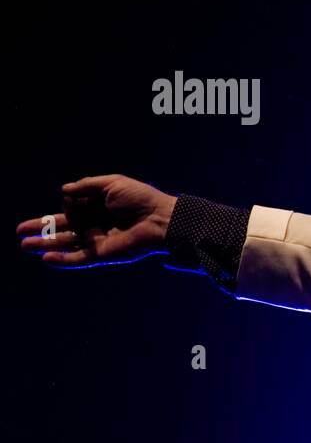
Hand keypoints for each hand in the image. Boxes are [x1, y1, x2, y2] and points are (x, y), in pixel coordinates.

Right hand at [16, 175, 177, 267]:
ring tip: (24, 244)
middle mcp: (95, 224)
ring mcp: (97, 240)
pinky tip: (45, 258)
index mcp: (97, 207)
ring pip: (66, 244)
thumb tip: (63, 190)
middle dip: (41, 229)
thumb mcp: (111, 184)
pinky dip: (62, 259)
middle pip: (62, 228)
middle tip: (19, 231)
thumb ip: (86, 186)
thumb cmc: (140, 198)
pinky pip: (79, 258)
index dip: (66, 204)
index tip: (69, 198)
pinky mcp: (102, 254)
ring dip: (44, 245)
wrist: (160, 218)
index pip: (71, 208)